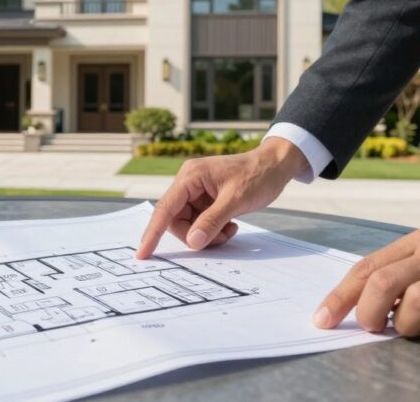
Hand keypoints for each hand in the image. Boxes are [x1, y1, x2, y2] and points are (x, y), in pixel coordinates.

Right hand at [135, 138, 308, 258]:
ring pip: (189, 225)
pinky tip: (231, 225)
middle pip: (176, 220)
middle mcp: (189, 183)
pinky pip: (201, 223)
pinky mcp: (207, 200)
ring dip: (207, 234)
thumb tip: (193, 242)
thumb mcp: (236, 200)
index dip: (153, 232)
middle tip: (218, 238)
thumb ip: (212, 221)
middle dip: (195, 235)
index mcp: (190, 177)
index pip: (165, 208)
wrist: (276, 166)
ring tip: (229, 230)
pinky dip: (214, 231)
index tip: (143, 253)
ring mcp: (198, 192)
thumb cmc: (258, 175)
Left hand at [313, 222, 419, 340]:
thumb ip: (400, 272)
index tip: (323, 318)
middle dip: (368, 312)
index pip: (367, 268)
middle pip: (384, 282)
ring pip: (416, 301)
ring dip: (406, 325)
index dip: (340, 296)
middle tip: (372, 328)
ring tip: (411, 330)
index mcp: (417, 242)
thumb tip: (363, 303)